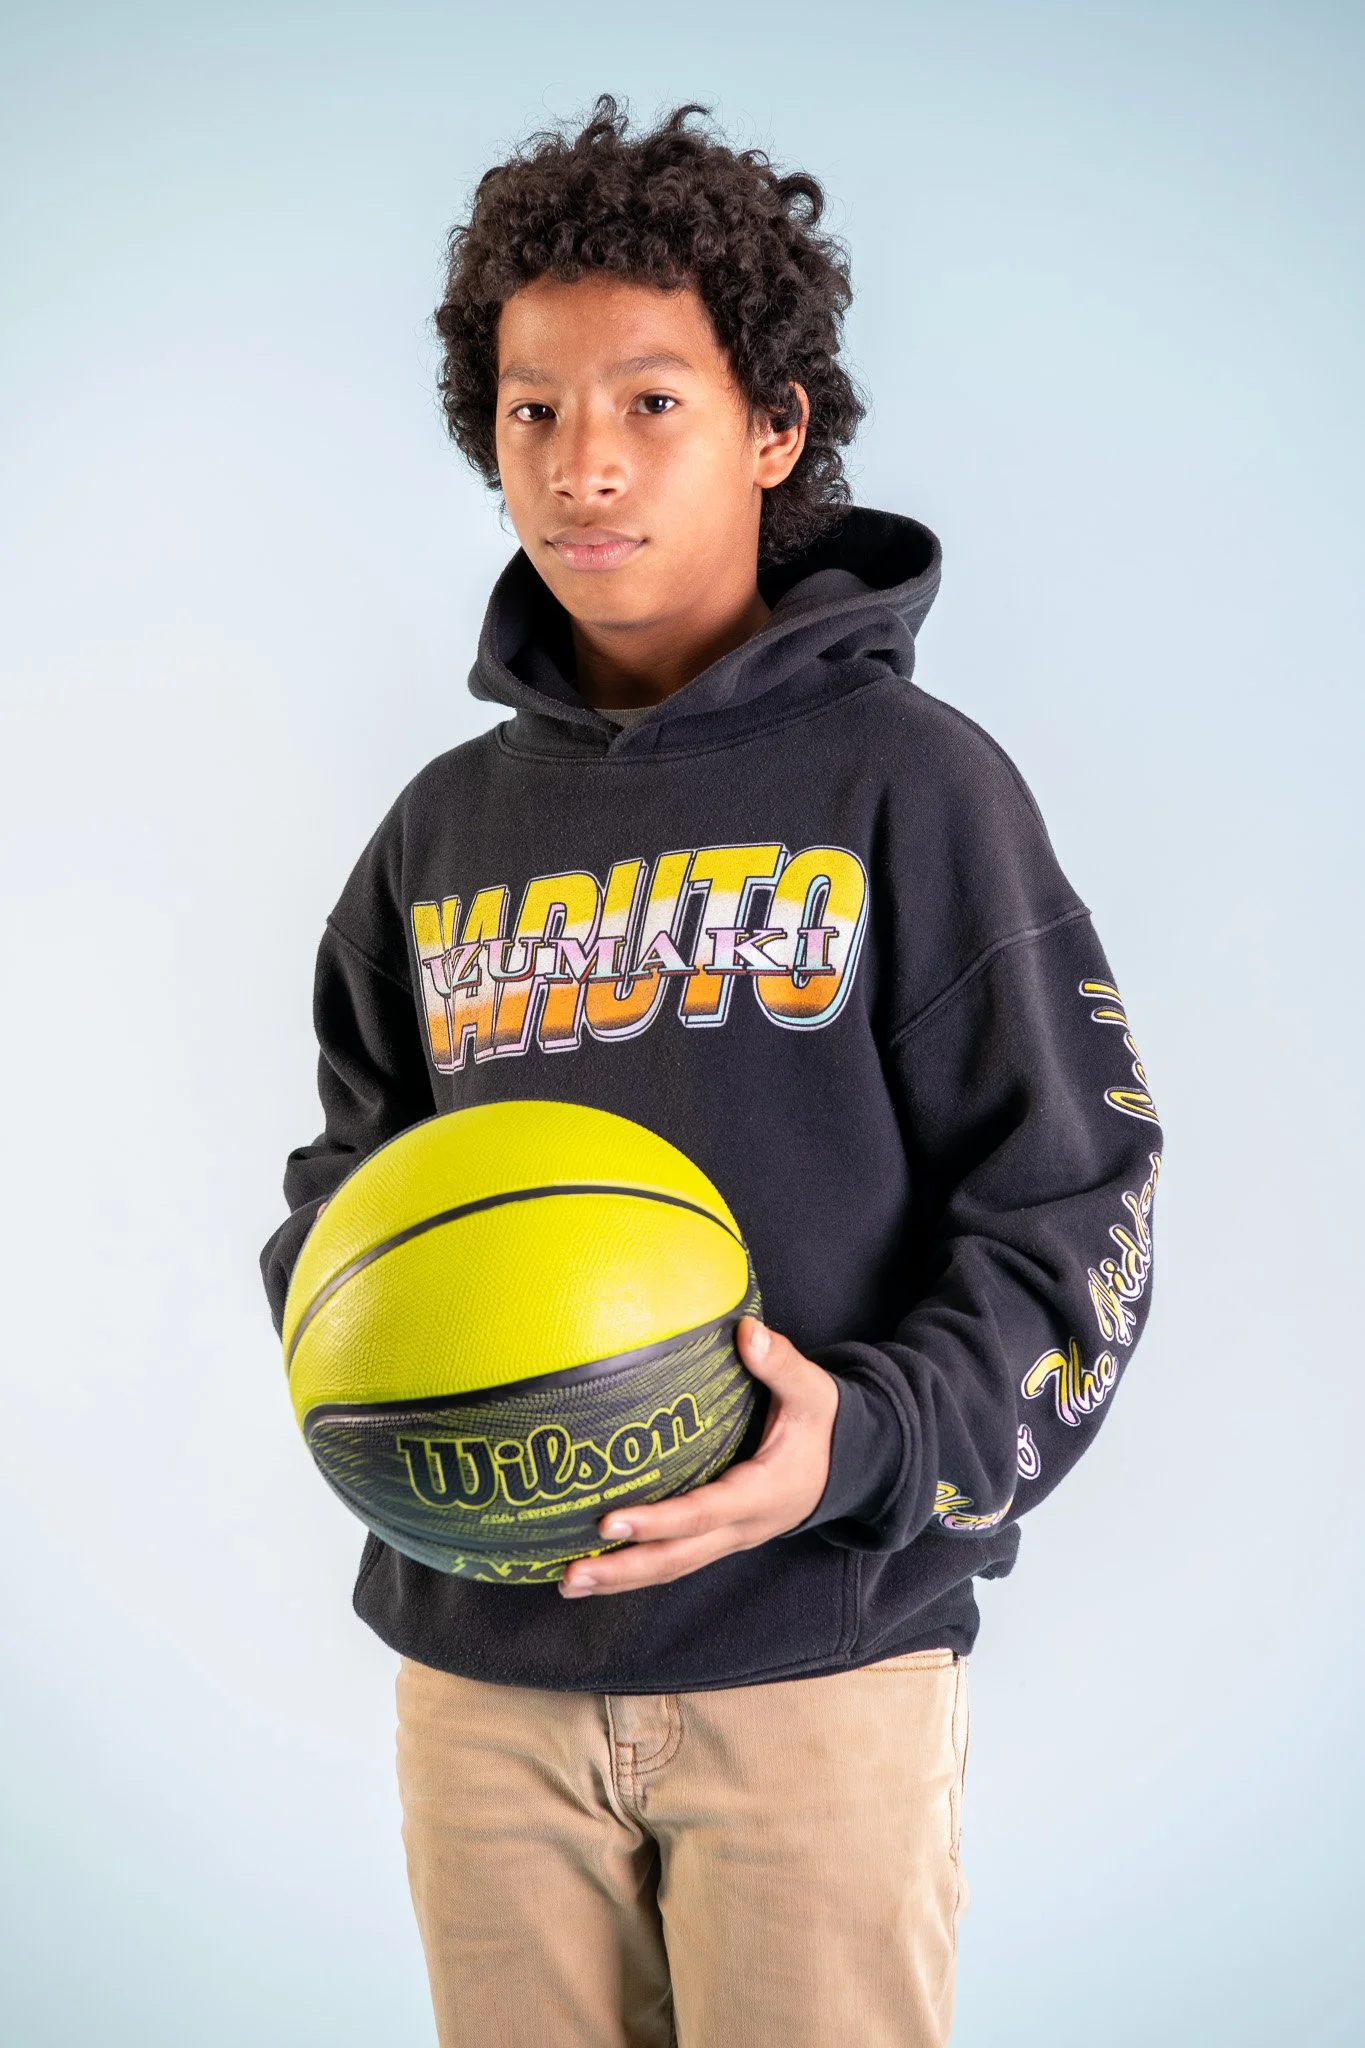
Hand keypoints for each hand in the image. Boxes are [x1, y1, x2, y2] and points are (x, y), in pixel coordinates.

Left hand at [559, 1315, 838, 1597]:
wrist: (851, 1465)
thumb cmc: (824, 1424)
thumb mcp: (812, 1391)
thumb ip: (780, 1363)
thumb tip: (746, 1331)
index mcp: (761, 1493)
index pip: (701, 1513)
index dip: (656, 1521)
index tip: (608, 1520)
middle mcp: (742, 1527)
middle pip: (677, 1558)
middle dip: (623, 1570)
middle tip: (569, 1576)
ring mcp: (730, 1537)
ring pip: (672, 1567)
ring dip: (621, 1579)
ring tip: (568, 1582)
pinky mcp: (719, 1536)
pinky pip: (675, 1558)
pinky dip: (636, 1568)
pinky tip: (597, 1567)